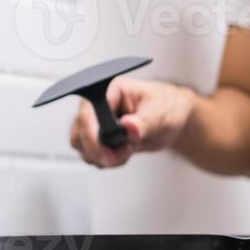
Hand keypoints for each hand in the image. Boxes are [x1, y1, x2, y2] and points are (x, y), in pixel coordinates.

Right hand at [69, 79, 193, 168]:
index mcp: (108, 89)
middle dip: (99, 150)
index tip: (107, 154)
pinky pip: (90, 154)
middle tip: (123, 153)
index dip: (92, 137)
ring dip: (103, 156)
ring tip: (128, 150)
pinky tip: (124, 153)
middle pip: (79, 133)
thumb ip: (144, 122)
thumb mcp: (160, 113)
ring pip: (81, 146)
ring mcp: (95, 121)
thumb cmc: (166, 107)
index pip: (87, 114)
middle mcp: (96, 104)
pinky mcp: (97, 136)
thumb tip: (129, 126)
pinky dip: (106, 160)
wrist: (171, 120)